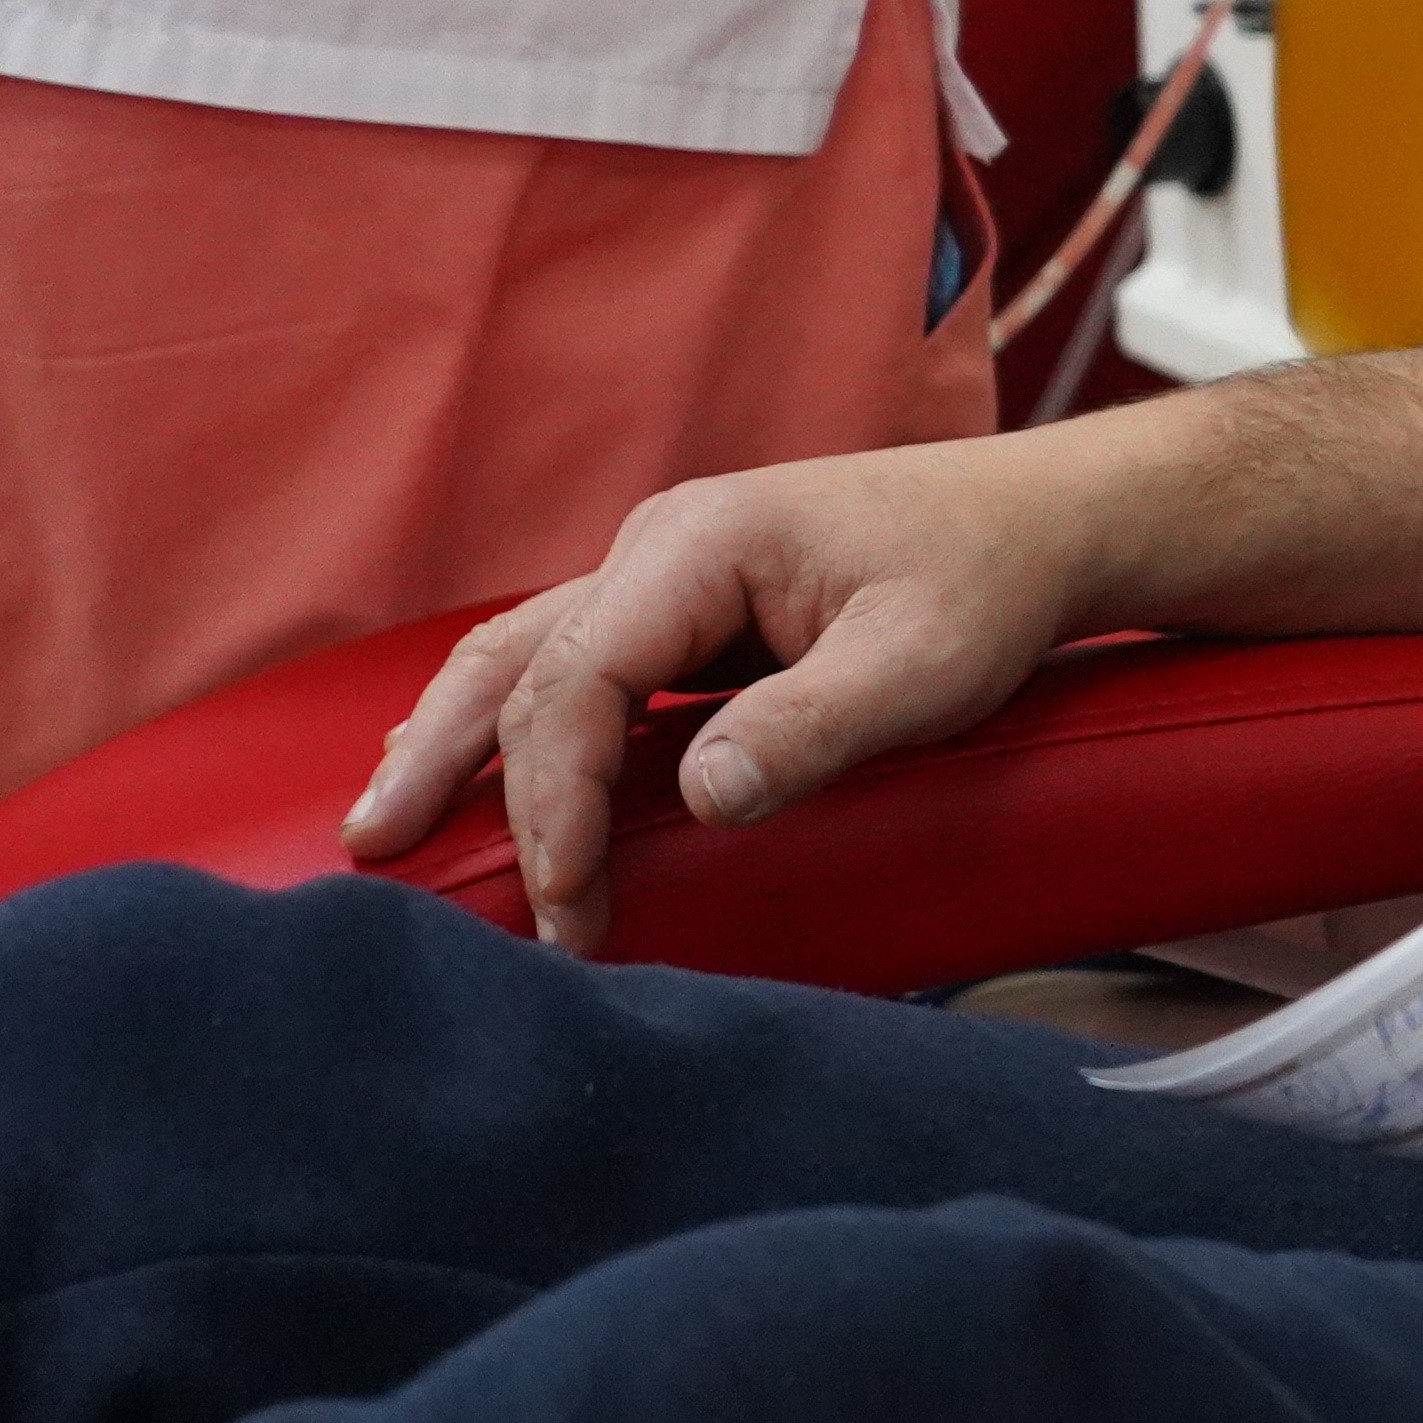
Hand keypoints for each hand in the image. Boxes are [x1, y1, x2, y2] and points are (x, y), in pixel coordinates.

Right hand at [339, 432, 1115, 953]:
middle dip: (445, 759)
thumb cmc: (989, 582)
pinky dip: (520, 725)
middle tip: (378, 854)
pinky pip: (579, 669)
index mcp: (701, 544)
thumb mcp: (923, 665)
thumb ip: (812, 728)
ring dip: (459, 738)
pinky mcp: (690, 610)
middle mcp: (663, 548)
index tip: (564, 899)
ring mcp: (670, 575)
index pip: (580, 678)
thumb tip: (699, 798)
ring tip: (389, 821)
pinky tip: (482, 776)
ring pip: (529, 657)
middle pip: (517, 659)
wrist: (1044, 523)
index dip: (554, 795)